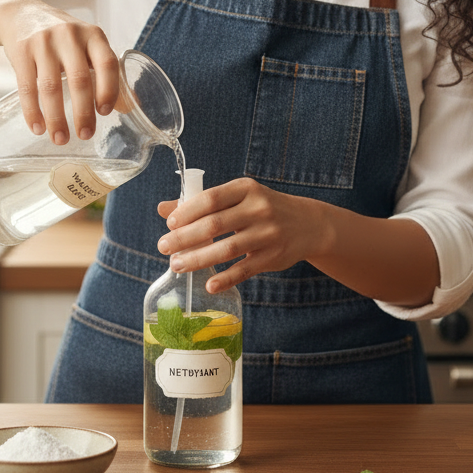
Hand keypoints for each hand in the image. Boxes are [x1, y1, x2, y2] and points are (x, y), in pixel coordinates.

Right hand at [0, 0, 119, 144]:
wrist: (22, 14)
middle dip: (83, 112)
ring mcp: (43, 43)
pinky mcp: (21, 51)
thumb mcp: (89, 47)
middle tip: (85, 135)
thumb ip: (108, 74)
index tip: (105, 113)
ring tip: (60, 139)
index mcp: (93, 36)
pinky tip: (38, 128)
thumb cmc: (65, 38)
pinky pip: (26, 87)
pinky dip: (32, 111)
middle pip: (80, 79)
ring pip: (51, 87)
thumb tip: (130, 108)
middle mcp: (70, 36)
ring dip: (56, 118)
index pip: (107, 63)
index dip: (109, 89)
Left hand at [155, 178, 330, 292]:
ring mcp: (267, 234)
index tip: (169, 224)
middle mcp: (258, 209)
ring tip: (177, 265)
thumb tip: (163, 209)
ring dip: (198, 259)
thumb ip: (203, 203)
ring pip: (227, 249)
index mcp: (247, 189)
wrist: (308, 224)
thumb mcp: (239, 198)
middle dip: (185, 237)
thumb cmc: (264, 208)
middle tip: (163, 247)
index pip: (211, 198)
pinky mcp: (273, 257)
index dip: (187, 212)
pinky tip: (209, 284)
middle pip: (215, 224)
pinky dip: (226, 278)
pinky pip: (245, 270)